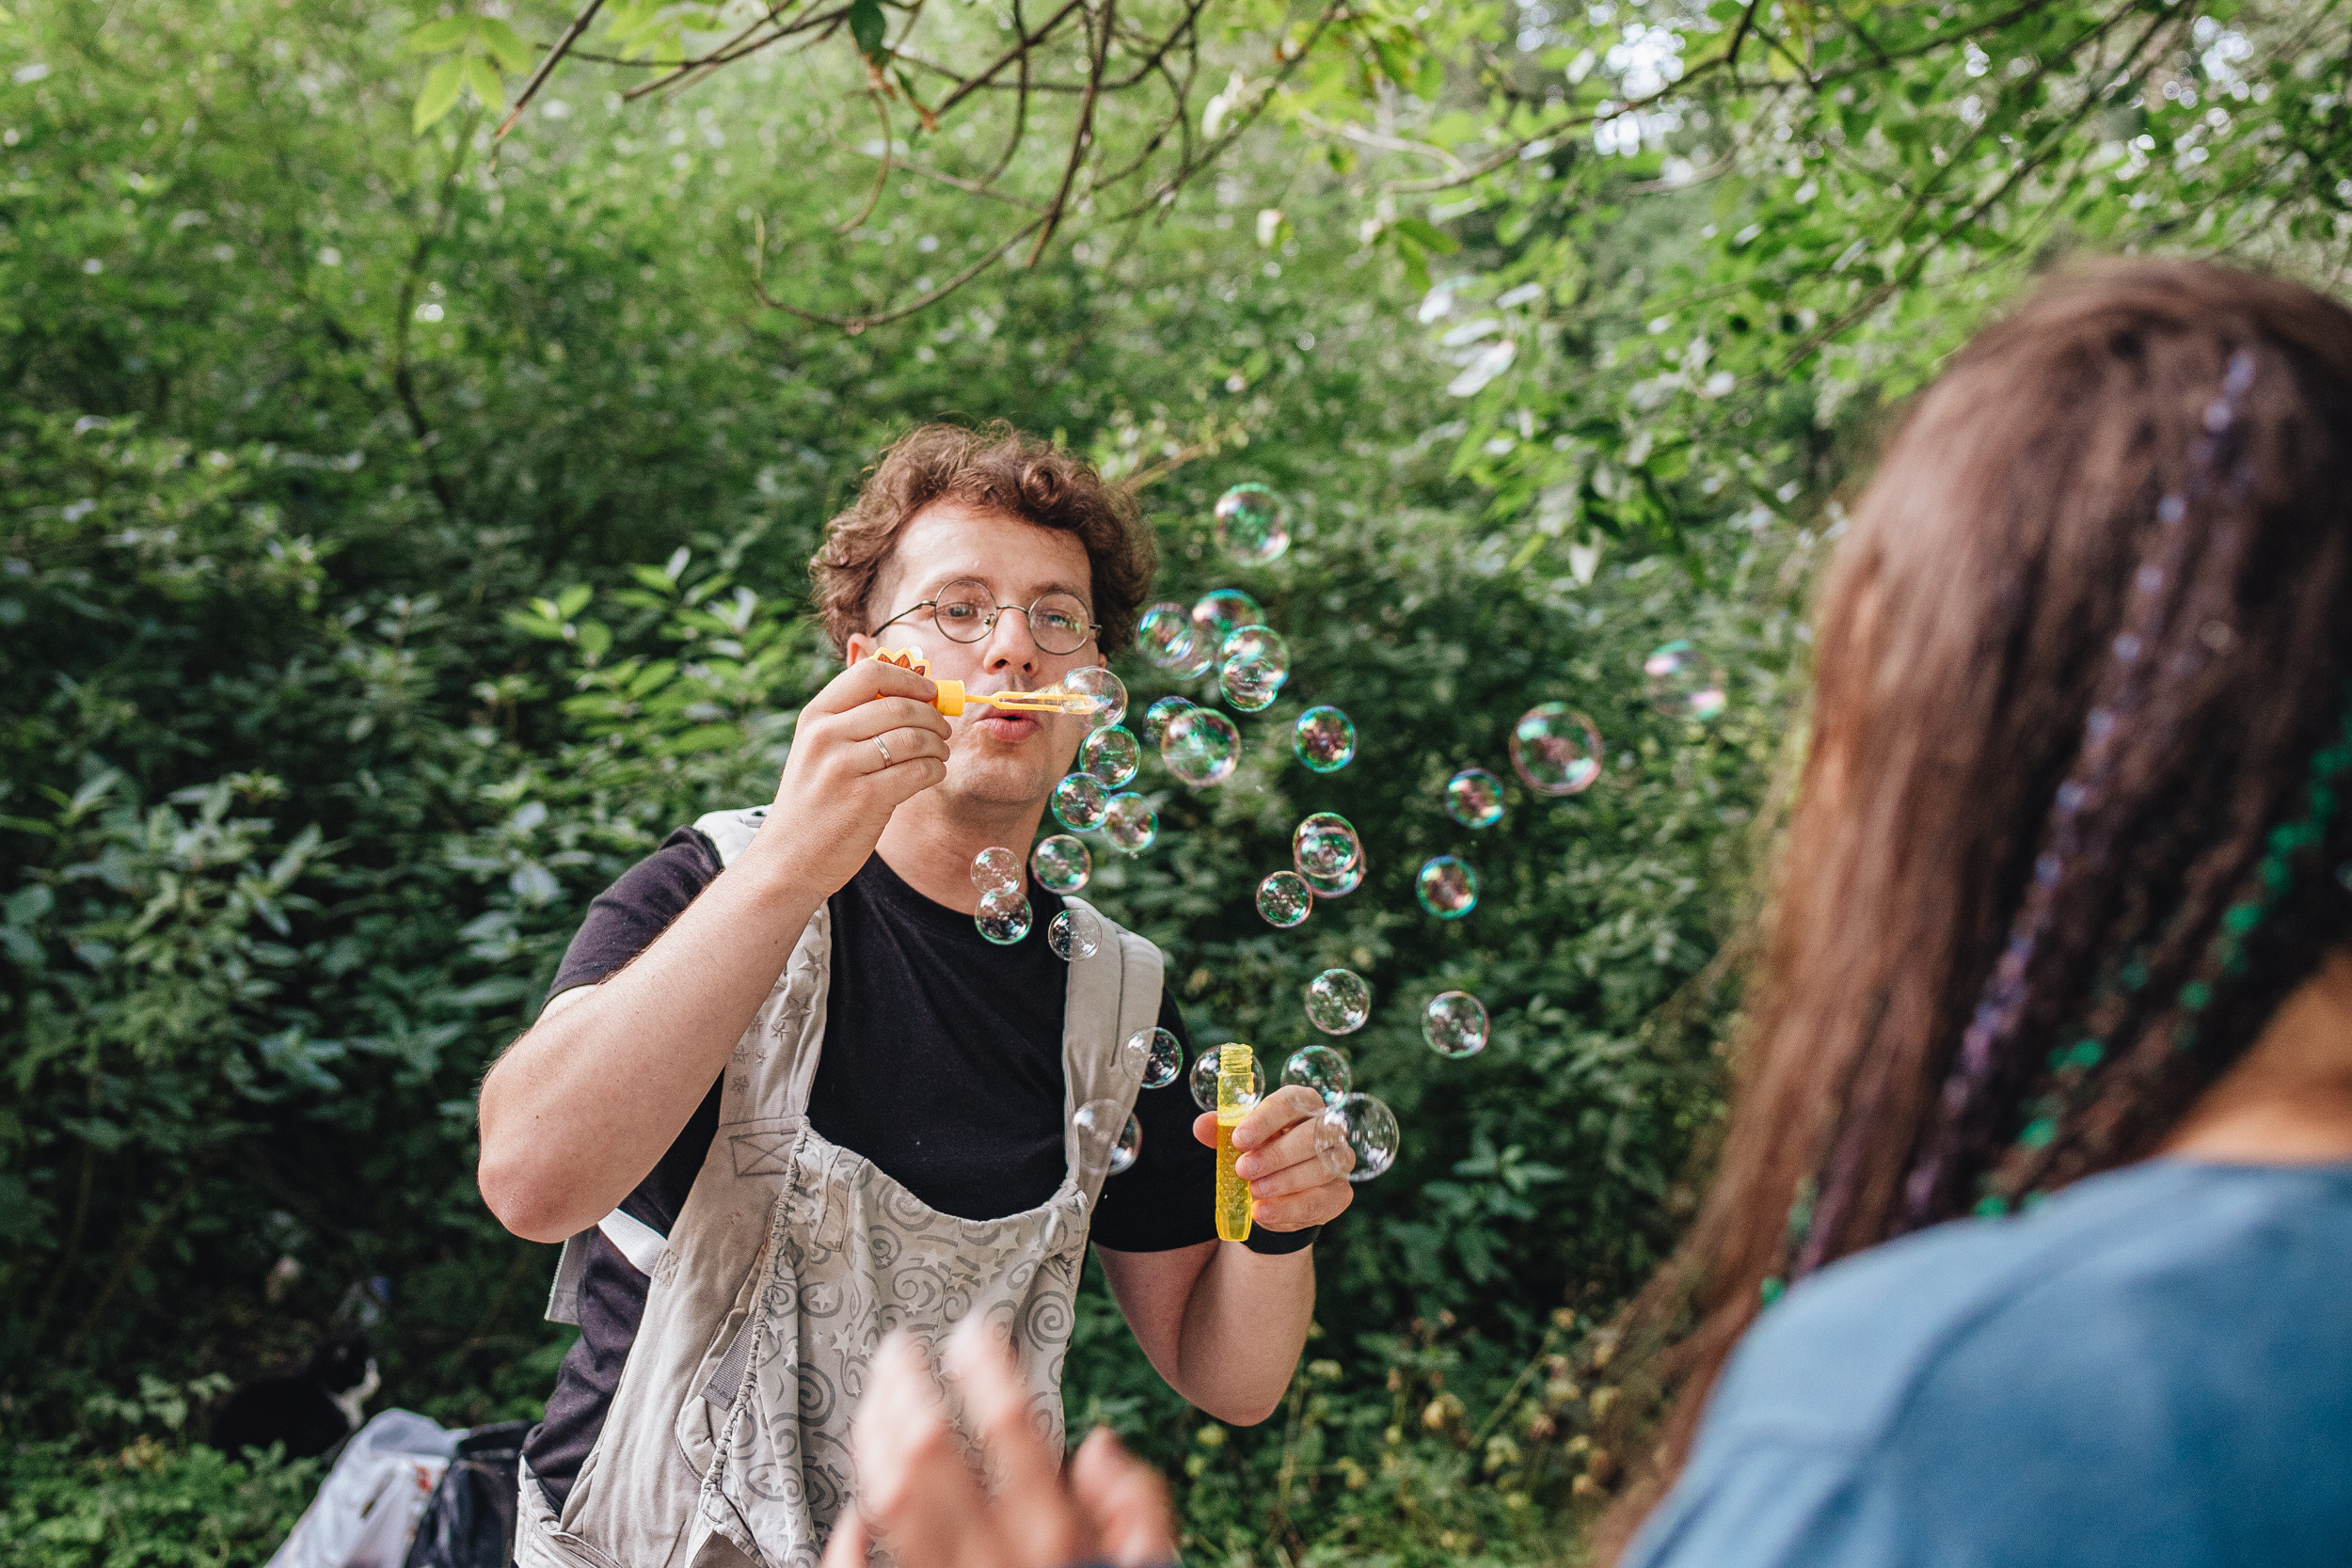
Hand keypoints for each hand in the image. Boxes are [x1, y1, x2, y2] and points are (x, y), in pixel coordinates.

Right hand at [755, 659, 952, 894]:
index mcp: (815, 717)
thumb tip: (917, 694)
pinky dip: (935, 770)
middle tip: (943, 730)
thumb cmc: (815, 802)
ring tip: (939, 754)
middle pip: (899, 706)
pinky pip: (919, 771)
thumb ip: (854, 721)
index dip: (909, 679)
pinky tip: (932, 774)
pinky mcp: (866, 798)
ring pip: (914, 738)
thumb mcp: (818, 751)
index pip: (869, 672)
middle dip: (933, 716)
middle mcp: (825, 736)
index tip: (930, 692)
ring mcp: (843, 767)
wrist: (788, 859)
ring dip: (938, 745)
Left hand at [821, 1321, 1175, 1567]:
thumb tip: (1099, 1448)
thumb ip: (1138, 1504)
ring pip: (889, 1500)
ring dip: (872, 1438)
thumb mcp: (1148, 1563)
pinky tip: (849, 1510)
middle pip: (935, 1451)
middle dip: (908, 1387)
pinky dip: (847, 1542)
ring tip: (873, 1401)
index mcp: (1056, 1537)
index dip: (987, 1367)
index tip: (973, 1332)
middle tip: (899, 1352)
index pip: (1013, 1426)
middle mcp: (995, 1561)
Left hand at [1192, 1084, 1355, 1231]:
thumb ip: (1221, 1131)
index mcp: (1303, 1104)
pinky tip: (1263, 1212)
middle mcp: (1328, 1129)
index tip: (1239, 1139)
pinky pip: (1320, 1201)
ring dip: (1283, 1181)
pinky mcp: (1340, 1193)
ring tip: (1254, 1191)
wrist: (1277, 1192)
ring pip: (1320, 1168)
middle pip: (1311, 1135)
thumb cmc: (1261, 1152)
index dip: (1264, 1120)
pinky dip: (1288, 1209)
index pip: (1290, 1102)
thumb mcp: (1239, 1140)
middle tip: (1243, 1169)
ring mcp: (1339, 1161)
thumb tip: (1201, 1126)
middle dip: (1275, 1154)